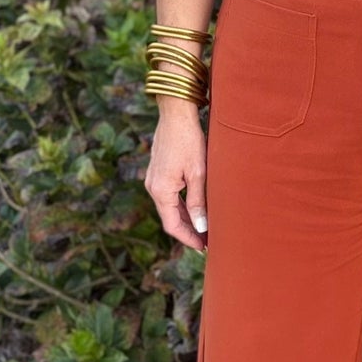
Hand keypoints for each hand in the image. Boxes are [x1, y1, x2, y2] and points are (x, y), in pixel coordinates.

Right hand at [145, 101, 208, 249]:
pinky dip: (181, 206)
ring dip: (186, 219)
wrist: (176, 113)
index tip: (204, 248)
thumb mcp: (198, 173)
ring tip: (205, 229)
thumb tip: (201, 227)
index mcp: (160, 190)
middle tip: (208, 242)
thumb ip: (198, 201)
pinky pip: (169, 196)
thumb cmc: (189, 140)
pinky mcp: (158, 171)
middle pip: (170, 218)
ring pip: (169, 207)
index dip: (189, 239)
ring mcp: (153, 179)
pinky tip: (195, 209)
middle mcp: (152, 187)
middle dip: (189, 232)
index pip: (172, 225)